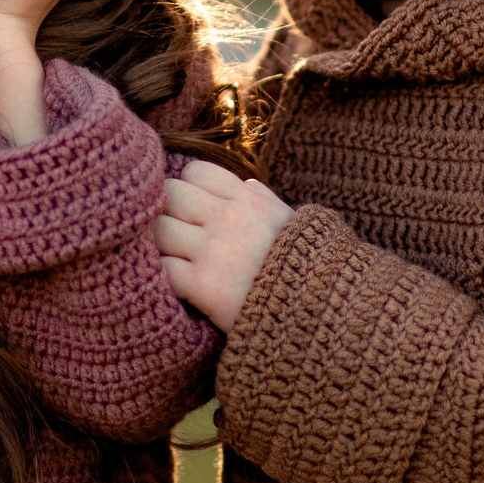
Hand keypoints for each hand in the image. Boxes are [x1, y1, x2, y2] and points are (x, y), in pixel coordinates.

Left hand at [154, 160, 295, 329]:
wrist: (324, 310)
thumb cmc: (307, 268)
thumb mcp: (292, 224)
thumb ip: (265, 201)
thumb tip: (247, 184)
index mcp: (248, 200)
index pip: (196, 171)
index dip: (189, 189)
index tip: (194, 212)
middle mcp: (228, 219)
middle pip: (171, 194)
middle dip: (168, 213)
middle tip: (176, 237)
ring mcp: (215, 251)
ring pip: (159, 229)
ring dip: (161, 247)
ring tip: (173, 262)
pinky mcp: (205, 285)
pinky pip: (163, 268)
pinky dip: (163, 277)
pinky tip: (176, 287)